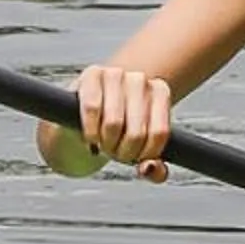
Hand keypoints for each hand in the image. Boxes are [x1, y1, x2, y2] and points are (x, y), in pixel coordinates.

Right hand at [44, 63, 172, 181]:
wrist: (84, 119)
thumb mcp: (140, 153)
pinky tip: (90, 136)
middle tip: (114, 152)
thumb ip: (155, 169)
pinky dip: (90, 131)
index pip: (159, 133)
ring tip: (103, 143)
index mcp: (160, 92)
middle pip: (136, 132)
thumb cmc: (118, 134)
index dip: (145, 154)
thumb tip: (148, 168)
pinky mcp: (91, 75)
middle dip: (123, 152)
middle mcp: (140, 80)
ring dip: (105, 143)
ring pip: (114, 123)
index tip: (136, 158)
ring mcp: (116, 74)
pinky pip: (92, 109)